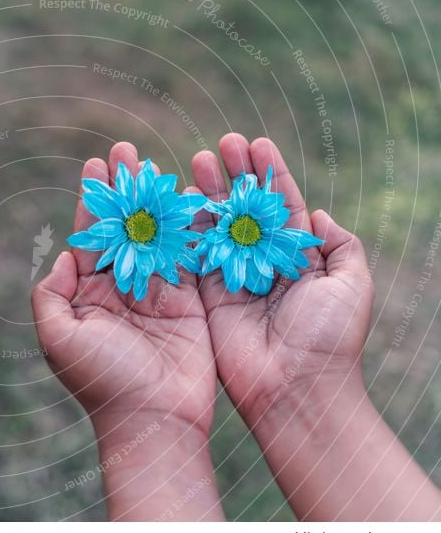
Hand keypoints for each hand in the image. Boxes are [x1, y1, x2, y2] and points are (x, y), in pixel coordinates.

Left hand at [31, 142, 222, 519]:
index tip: (98, 165)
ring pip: (158, 234)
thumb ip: (52, 295)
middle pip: (125, 226)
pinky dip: (191, 226)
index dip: (94, 199)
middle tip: (127, 150)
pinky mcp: (191, 300)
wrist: (154, 420)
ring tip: (158, 164)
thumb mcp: (58, 339)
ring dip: (158, 199)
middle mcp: (123, 286)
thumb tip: (63, 256)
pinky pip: (191, 255)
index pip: (92, 235)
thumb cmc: (102, 381)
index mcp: (90, 292)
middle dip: (126, 189)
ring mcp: (158, 292)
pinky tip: (192, 194)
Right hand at [190, 134, 372, 421]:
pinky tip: (179, 200)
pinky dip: (187, 228)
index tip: (256, 145)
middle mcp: (263, 263)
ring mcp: (233, 278)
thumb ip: (341, 246)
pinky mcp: (207, 296)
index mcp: (299, 258)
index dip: (270, 175)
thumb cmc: (329, 337)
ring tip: (196, 162)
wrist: (294, 387)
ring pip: (217, 226)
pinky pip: (195, 255)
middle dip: (234, 176)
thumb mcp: (353, 284)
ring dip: (207, 193)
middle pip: (246, 209)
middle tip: (221, 145)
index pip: (283, 206)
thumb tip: (319, 214)